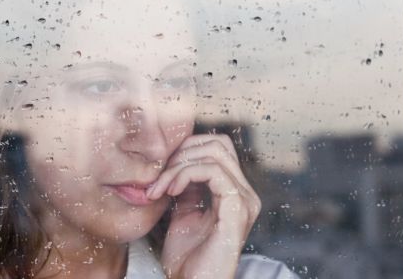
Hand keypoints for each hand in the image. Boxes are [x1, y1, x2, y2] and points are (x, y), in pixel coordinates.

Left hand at [146, 134, 261, 278]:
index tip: (160, 171)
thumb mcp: (183, 212)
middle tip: (157, 178)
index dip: (185, 149)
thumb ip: (186, 186)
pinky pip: (212, 172)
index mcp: (235, 193)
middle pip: (218, 144)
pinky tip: (170, 192)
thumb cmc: (186, 258)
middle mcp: (246, 194)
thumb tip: (176, 159)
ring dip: (177, 166)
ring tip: (159, 188)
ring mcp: (245, 201)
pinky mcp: (237, 209)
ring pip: (213, 154)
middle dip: (181, 153)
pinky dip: (185, 174)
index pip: (217, 147)